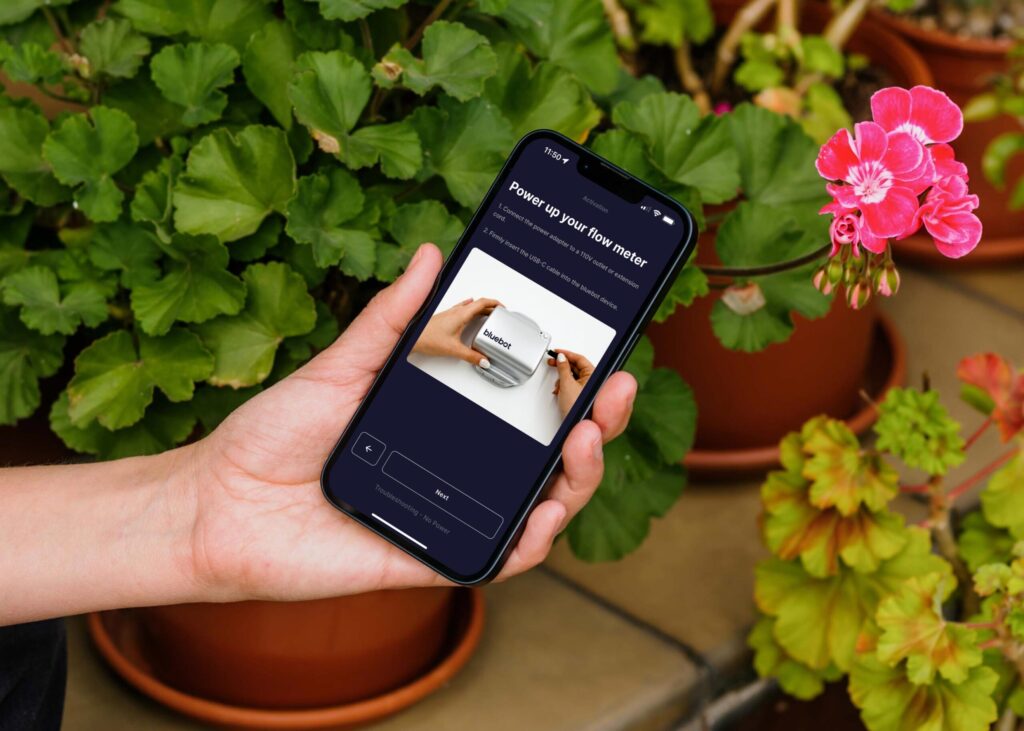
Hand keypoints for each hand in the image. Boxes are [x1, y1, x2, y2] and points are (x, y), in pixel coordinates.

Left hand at [186, 245, 636, 601]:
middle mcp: (463, 467)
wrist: (219, 504)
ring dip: (580, 476)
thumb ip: (392, 319)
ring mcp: (454, 512)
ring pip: (542, 503)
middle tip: (615, 386)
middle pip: (550, 450)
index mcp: (449, 419)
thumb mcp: (343, 366)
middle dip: (598, 420)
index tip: (605, 345)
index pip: (529, 400)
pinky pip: (499, 557)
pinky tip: (545, 510)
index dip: (574, 377)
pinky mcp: (433, 557)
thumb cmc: (276, 434)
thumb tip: (433, 253)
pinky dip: (533, 540)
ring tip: (586, 437)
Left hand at [411, 297, 501, 366]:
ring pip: (468, 306)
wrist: (410, 338)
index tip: (503, 307)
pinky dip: (468, 310)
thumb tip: (483, 360)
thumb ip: (471, 356)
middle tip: (499, 313)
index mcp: (460, 314)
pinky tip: (466, 313)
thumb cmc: (426, 338)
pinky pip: (460, 309)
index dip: (494, 302)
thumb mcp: (454, 350)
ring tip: (487, 314)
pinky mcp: (443, 318)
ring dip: (480, 308)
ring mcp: (448, 314)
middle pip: (477, 304)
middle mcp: (454, 311)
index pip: (482, 302)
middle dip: (490, 307)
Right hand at [548, 349, 595, 417]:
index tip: (557, 352)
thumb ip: (563, 368)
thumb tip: (561, 358)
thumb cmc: (576, 407)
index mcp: (593, 375)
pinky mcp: (582, 395)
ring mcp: (587, 388)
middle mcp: (593, 381)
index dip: (567, 354)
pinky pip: (572, 385)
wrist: (576, 424)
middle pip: (576, 367)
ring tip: (558, 385)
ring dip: (562, 379)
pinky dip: (564, 386)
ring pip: (573, 376)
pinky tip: (559, 390)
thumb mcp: (567, 384)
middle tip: (553, 362)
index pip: (579, 359)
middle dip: (563, 367)